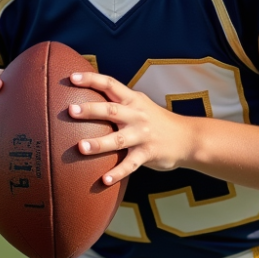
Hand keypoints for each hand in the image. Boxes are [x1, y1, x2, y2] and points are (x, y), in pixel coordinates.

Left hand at [67, 71, 195, 185]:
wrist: (188, 138)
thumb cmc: (155, 121)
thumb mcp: (139, 105)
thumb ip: (117, 103)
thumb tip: (86, 99)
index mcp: (133, 100)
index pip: (110, 84)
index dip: (92, 79)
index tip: (72, 78)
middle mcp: (137, 115)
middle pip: (111, 110)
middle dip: (91, 110)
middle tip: (70, 110)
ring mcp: (142, 135)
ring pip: (118, 139)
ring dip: (99, 143)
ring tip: (81, 147)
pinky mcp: (148, 154)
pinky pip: (131, 164)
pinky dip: (118, 172)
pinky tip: (104, 180)